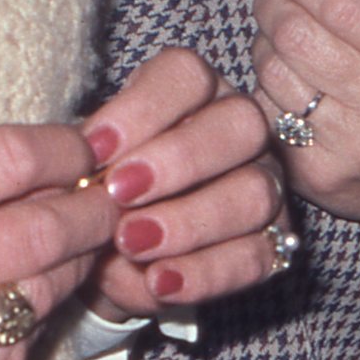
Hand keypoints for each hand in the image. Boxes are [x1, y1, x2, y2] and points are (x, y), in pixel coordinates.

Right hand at [0, 122, 115, 359]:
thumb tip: (26, 174)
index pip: (9, 160)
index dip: (63, 148)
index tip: (81, 147)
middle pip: (45, 231)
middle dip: (91, 211)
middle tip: (105, 200)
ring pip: (39, 298)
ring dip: (69, 271)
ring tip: (72, 250)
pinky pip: (6, 356)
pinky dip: (25, 329)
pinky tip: (17, 308)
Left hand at [80, 45, 283, 318]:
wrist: (110, 254)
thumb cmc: (99, 194)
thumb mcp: (86, 176)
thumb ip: (89, 173)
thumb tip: (89, 188)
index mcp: (193, 95)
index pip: (187, 76)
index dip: (143, 108)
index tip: (93, 147)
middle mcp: (239, 131)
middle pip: (240, 123)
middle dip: (179, 158)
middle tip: (118, 192)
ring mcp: (265, 186)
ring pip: (254, 192)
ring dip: (190, 220)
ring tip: (131, 243)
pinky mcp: (272, 245)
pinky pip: (256, 257)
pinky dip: (205, 273)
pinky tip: (159, 283)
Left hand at [249, 0, 359, 274]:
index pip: (339, 5)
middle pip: (294, 34)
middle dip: (271, 2)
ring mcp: (349, 148)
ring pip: (272, 72)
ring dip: (264, 44)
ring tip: (284, 41)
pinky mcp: (316, 177)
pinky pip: (265, 113)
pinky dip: (266, 90)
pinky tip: (290, 87)